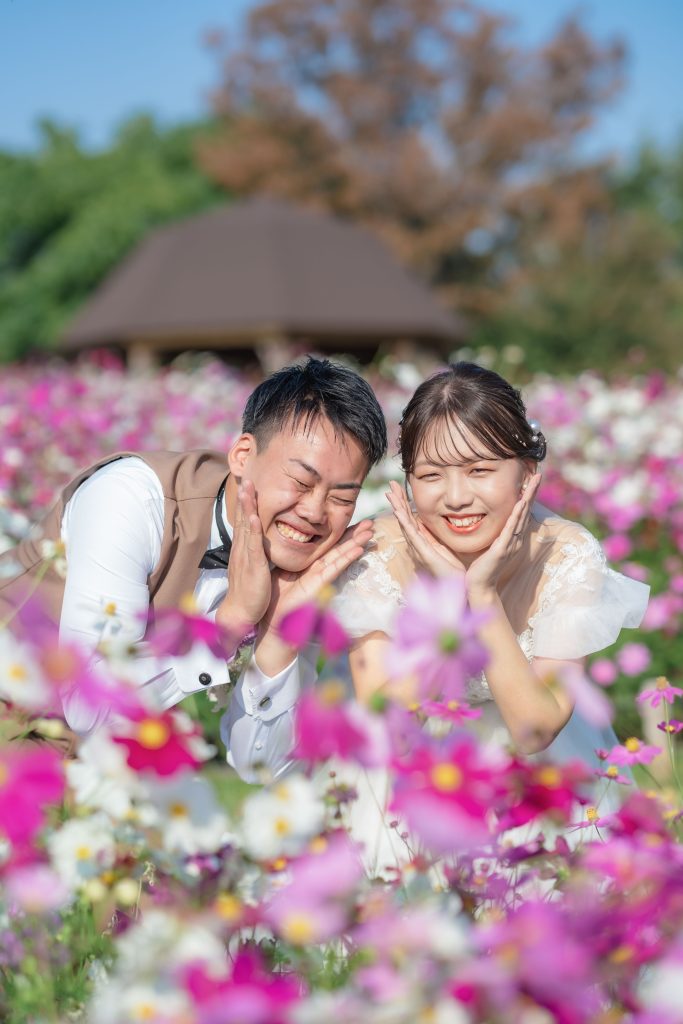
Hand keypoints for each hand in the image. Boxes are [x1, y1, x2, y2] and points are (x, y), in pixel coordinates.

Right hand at [215, 479, 271, 632]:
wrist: (241, 612)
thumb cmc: (249, 590)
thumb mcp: (252, 564)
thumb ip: (256, 550)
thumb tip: (261, 538)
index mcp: (244, 547)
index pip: (244, 519)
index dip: (245, 501)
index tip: (248, 483)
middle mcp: (242, 548)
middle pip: (243, 517)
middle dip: (245, 496)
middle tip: (245, 474)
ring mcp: (246, 555)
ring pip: (246, 526)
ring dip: (247, 506)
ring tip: (248, 487)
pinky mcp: (253, 565)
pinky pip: (253, 545)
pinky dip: (253, 530)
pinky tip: (255, 517)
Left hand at [265, 519, 373, 626]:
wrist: (273, 618)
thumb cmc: (275, 595)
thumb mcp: (281, 568)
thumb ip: (289, 556)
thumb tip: (288, 535)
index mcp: (309, 563)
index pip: (328, 544)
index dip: (340, 532)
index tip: (352, 519)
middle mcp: (318, 568)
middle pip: (339, 548)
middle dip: (354, 535)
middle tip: (371, 522)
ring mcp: (320, 576)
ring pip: (341, 556)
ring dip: (356, 544)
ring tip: (370, 533)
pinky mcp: (318, 585)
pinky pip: (334, 569)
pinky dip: (346, 559)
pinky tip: (358, 550)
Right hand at [386, 480, 464, 577]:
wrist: (461, 587)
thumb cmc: (455, 571)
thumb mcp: (446, 547)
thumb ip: (438, 536)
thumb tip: (436, 524)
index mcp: (424, 541)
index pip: (411, 518)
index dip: (404, 503)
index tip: (399, 488)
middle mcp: (418, 544)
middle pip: (405, 519)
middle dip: (397, 501)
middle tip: (390, 484)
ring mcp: (419, 549)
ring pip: (405, 524)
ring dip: (397, 508)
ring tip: (390, 493)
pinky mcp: (424, 553)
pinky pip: (412, 535)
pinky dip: (404, 522)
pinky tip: (398, 511)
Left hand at [465, 471, 541, 599]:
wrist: (478, 586)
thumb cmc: (481, 566)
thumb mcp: (489, 543)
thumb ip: (492, 531)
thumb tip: (486, 515)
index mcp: (511, 536)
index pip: (521, 512)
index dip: (527, 495)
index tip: (530, 478)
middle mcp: (515, 538)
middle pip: (526, 511)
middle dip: (532, 491)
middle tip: (538, 473)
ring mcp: (510, 544)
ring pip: (521, 517)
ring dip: (528, 498)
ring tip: (533, 482)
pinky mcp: (502, 550)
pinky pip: (510, 530)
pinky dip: (516, 516)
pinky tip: (520, 503)